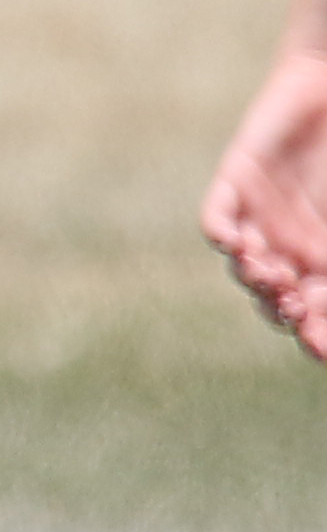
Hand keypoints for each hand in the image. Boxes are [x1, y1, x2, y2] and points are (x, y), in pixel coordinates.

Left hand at [205, 47, 326, 359]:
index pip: (317, 309)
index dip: (318, 333)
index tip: (323, 350)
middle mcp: (291, 244)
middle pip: (279, 295)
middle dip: (290, 311)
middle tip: (301, 314)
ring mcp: (261, 215)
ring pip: (245, 264)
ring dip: (256, 277)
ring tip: (274, 278)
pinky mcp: (237, 181)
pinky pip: (216, 216)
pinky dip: (222, 234)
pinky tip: (236, 244)